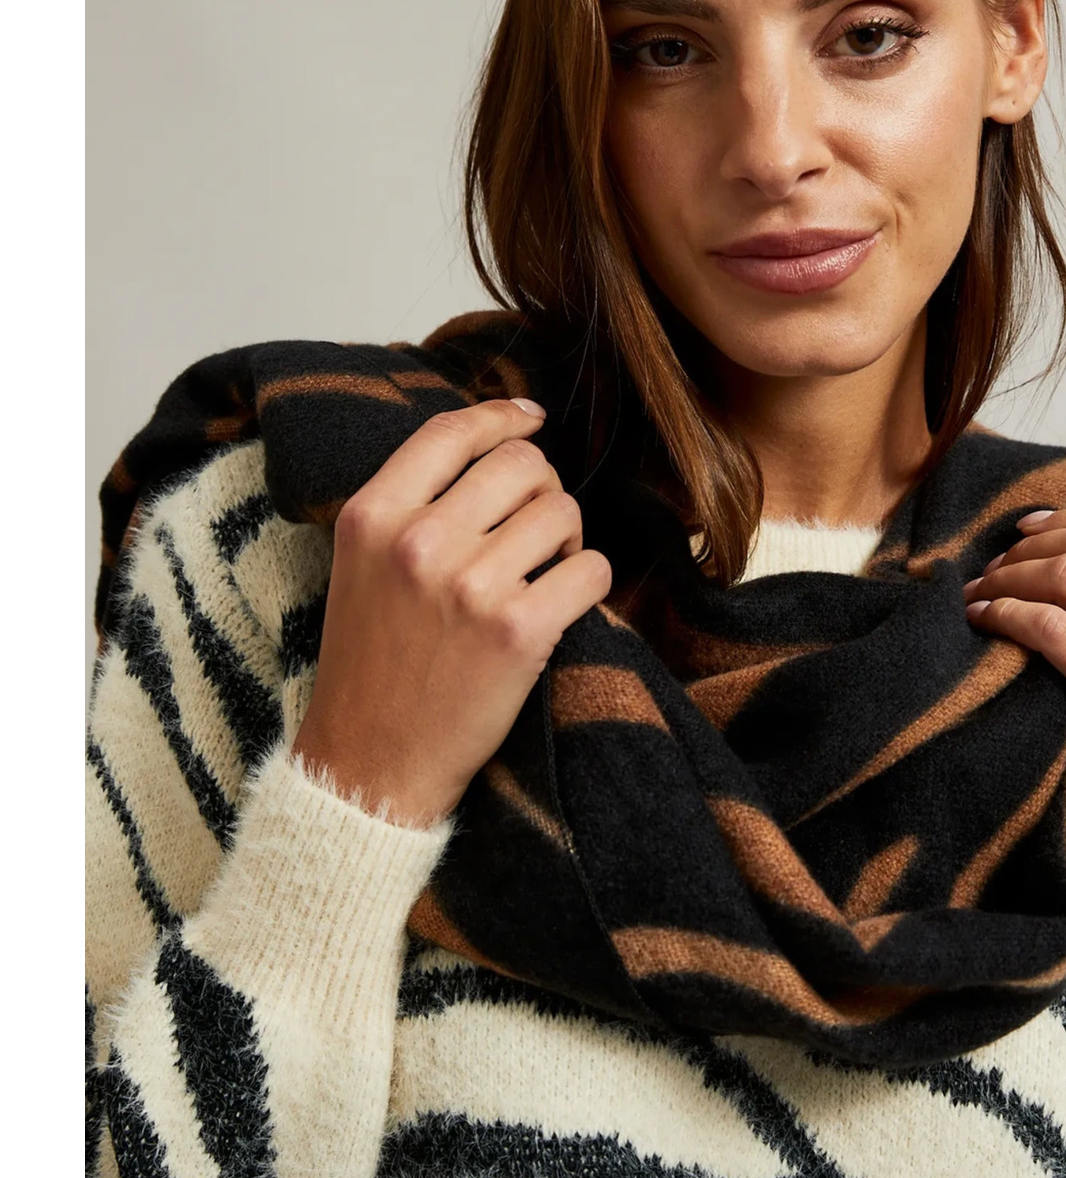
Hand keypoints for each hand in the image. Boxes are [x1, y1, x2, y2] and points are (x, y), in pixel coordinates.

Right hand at [292, 399, 611, 828]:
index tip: (531, 419)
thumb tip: (495, 440)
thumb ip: (411, 503)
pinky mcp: (518, 631)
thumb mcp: (362, 564)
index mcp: (372, 516)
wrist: (371, 761)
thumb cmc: (373, 661)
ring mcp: (469, 586)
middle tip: (533, 530)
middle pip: (521, 464)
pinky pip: (591, 569)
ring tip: (543, 573)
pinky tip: (562, 604)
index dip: (501, 417)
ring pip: (563, 512)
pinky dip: (589, 583)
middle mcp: (418, 541)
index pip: (451, 433)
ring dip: (566, 539)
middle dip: (542, 489)